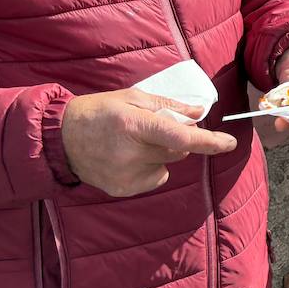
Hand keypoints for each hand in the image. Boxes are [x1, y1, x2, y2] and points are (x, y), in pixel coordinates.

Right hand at [61, 89, 235, 197]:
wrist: (59, 137)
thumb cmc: (100, 112)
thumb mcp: (133, 98)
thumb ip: (169, 106)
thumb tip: (200, 112)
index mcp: (134, 125)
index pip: (180, 136)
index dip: (209, 141)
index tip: (230, 143)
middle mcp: (130, 153)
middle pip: (177, 150)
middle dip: (175, 140)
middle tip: (150, 130)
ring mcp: (125, 175)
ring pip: (167, 165)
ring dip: (160, 155)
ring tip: (131, 144)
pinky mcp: (122, 189)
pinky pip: (154, 179)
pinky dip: (149, 169)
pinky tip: (125, 158)